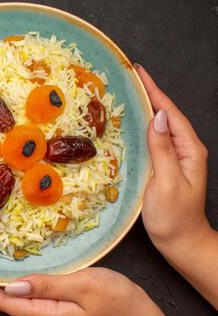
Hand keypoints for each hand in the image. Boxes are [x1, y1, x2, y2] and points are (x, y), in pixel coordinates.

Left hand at [0, 268, 174, 315]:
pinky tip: (8, 273)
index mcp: (46, 312)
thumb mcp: (84, 287)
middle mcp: (44, 313)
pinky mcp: (59, 302)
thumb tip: (12, 285)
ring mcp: (51, 309)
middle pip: (4, 300)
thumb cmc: (118, 301)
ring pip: (15, 296)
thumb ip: (48, 285)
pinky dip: (12, 280)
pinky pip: (29, 292)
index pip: (3, 300)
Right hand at [135, 65, 210, 251]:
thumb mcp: (167, 183)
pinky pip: (153, 137)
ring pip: (159, 124)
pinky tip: (129, 122)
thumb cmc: (174, 217)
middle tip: (128, 76)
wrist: (180, 242)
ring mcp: (175, 157)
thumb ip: (163, 150)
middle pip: (166, 114)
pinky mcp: (165, 165)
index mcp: (189, 150)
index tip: (138, 72)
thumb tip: (159, 117)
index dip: (154, 91)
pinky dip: (141, 124)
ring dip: (144, 107)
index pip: (170, 112)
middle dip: (148, 93)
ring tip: (126, 92)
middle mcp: (185, 149)